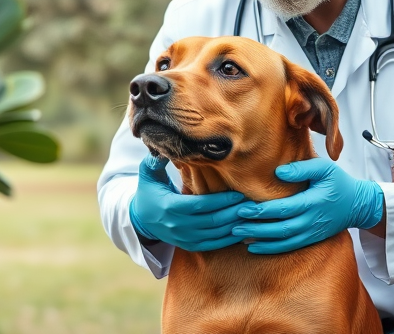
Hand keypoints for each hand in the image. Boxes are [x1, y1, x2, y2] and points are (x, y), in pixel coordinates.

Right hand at [129, 154, 247, 251]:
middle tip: (252, 204)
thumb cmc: (148, 192)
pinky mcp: (189, 246)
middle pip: (211, 221)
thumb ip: (155, 160)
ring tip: (251, 215)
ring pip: (215, 235)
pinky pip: (213, 245)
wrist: (142, 219)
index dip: (220, 201)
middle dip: (234, 213)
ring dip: (235, 226)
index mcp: (169, 207)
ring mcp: (183, 238)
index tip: (238, 194)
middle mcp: (177, 226)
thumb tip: (165, 147)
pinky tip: (242, 230)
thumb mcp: (147, 174)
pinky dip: (229, 239)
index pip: (199, 205)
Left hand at [232, 158, 383, 254]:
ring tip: (238, 235)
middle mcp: (311, 221)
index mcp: (313, 202)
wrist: (357, 205)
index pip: (283, 209)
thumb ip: (302, 169)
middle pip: (279, 228)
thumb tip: (278, 171)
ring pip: (282, 241)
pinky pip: (288, 247)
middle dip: (255, 227)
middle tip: (233, 224)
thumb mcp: (324, 168)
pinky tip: (253, 246)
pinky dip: (270, 249)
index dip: (262, 211)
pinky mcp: (310, 239)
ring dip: (259, 240)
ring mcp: (310, 233)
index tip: (242, 208)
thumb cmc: (338, 182)